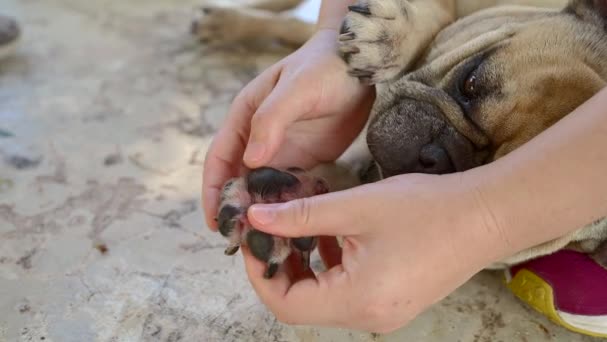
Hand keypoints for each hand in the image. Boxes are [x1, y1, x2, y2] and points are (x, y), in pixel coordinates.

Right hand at [203, 29, 374, 228]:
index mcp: (246, 118)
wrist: (360, 63)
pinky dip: (289, 209)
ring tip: (267, 247)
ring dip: (263, 215)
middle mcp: (259, 138)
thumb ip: (272, 120)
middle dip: (239, 211)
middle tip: (242, 245)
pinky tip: (294, 231)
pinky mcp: (304, 160)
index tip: (214, 222)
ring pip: (264, 190)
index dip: (214, 191)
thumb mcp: (296, 88)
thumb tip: (252, 160)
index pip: (220, 160)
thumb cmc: (325, 67)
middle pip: (240, 181)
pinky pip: (291, 189)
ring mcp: (282, 150)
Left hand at [241, 173, 509, 332]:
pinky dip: (328, 267)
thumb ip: (301, 215)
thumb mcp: (355, 206)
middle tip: (269, 229)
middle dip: (279, 266)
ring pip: (323, 297)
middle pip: (302, 304)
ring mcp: (383, 313)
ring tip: (296, 227)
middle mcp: (369, 318)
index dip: (259, 271)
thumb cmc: (425, 209)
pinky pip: (346, 292)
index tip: (251, 237)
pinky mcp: (393, 301)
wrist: (486, 217)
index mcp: (357, 301)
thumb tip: (255, 218)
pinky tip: (329, 235)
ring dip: (303, 265)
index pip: (286, 304)